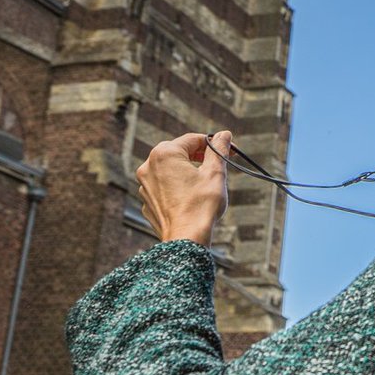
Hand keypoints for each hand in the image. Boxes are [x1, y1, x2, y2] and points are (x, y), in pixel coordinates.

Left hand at [135, 131, 233, 246]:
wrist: (186, 239)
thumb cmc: (201, 205)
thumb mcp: (215, 172)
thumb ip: (218, 149)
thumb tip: (224, 135)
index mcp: (164, 154)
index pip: (193, 139)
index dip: (214, 143)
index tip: (229, 149)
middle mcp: (148, 166)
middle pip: (179, 153)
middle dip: (200, 156)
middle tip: (218, 164)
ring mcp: (145, 185)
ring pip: (171, 170)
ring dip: (188, 172)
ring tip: (206, 183)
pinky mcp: (147, 202)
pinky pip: (165, 187)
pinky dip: (178, 188)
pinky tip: (192, 197)